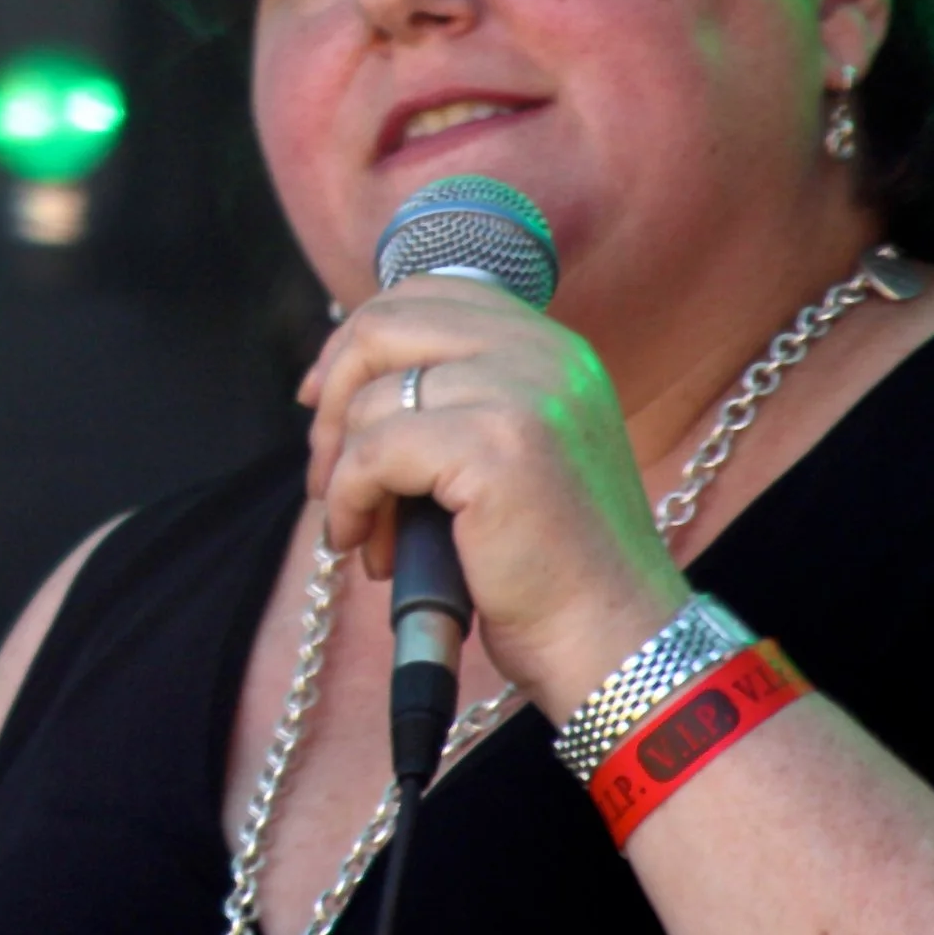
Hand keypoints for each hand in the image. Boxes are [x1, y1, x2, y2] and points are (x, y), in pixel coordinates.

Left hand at [297, 274, 691, 716]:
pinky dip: (349, 501)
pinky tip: (366, 548)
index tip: (320, 399)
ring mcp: (524, 393)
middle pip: (384, 327)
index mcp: (552, 347)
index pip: (427, 294)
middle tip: (323, 474)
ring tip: (368, 535)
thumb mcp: (513, 454)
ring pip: (372, 399)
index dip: (358, 342)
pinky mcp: (496, 447)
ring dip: (343, 474)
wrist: (613, 639)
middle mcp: (544, 353)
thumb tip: (342, 378)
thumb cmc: (552, 565)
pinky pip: (374, 453)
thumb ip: (459, 400)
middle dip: (332, 399)